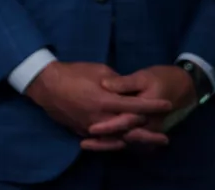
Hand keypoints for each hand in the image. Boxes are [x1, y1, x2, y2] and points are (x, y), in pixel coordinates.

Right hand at [24, 61, 172, 150]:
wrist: (47, 85)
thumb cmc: (75, 73)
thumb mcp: (101, 70)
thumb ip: (118, 83)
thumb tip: (130, 90)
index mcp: (105, 99)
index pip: (135, 105)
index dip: (153, 106)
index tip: (168, 105)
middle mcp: (99, 117)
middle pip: (128, 128)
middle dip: (147, 132)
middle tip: (164, 137)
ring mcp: (89, 126)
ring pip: (115, 138)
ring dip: (133, 141)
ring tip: (150, 143)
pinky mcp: (81, 131)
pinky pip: (102, 140)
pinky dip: (115, 142)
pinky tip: (126, 142)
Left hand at [85, 65, 197, 149]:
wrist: (183, 86)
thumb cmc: (162, 78)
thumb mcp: (144, 76)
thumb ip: (124, 83)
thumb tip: (104, 84)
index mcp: (146, 110)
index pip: (124, 122)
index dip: (107, 126)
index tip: (90, 128)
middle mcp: (147, 124)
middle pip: (123, 136)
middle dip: (104, 141)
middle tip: (84, 142)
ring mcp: (147, 129)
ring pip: (125, 140)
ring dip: (107, 143)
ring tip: (87, 143)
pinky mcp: (147, 130)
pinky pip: (130, 139)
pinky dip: (115, 141)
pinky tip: (100, 141)